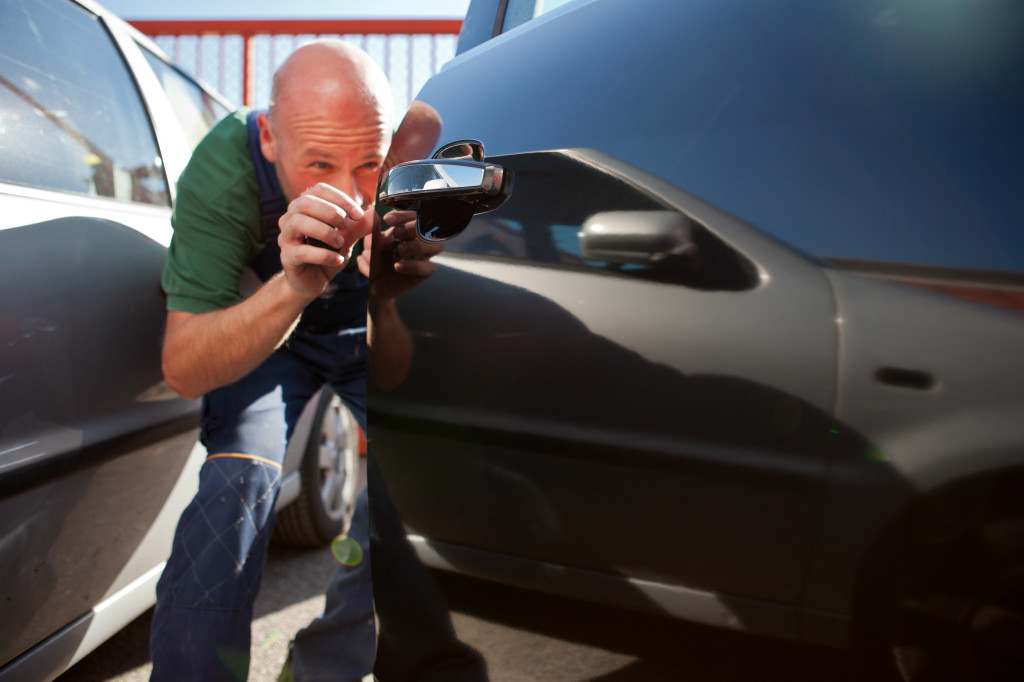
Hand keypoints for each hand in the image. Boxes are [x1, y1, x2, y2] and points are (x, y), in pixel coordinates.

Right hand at [278, 183, 373, 298]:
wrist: (313, 281)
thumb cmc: (326, 253)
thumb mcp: (347, 238)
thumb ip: (359, 226)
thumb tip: (374, 213)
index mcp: (304, 207)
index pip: (319, 190)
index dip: (341, 199)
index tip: (358, 214)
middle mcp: (290, 218)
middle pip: (305, 202)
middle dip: (332, 212)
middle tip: (348, 226)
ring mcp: (285, 237)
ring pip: (298, 222)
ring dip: (325, 231)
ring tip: (340, 242)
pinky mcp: (287, 257)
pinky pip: (302, 252)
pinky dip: (324, 255)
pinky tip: (337, 259)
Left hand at [358, 210, 443, 302]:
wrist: (374, 285)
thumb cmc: (375, 261)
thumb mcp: (371, 244)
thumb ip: (373, 230)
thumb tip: (374, 212)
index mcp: (408, 230)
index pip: (414, 215)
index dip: (403, 215)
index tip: (388, 220)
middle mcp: (419, 241)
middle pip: (430, 228)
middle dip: (413, 227)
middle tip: (396, 233)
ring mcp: (424, 257)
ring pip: (436, 245)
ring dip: (418, 245)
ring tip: (400, 250)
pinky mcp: (424, 274)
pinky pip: (429, 268)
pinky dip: (414, 266)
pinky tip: (398, 266)